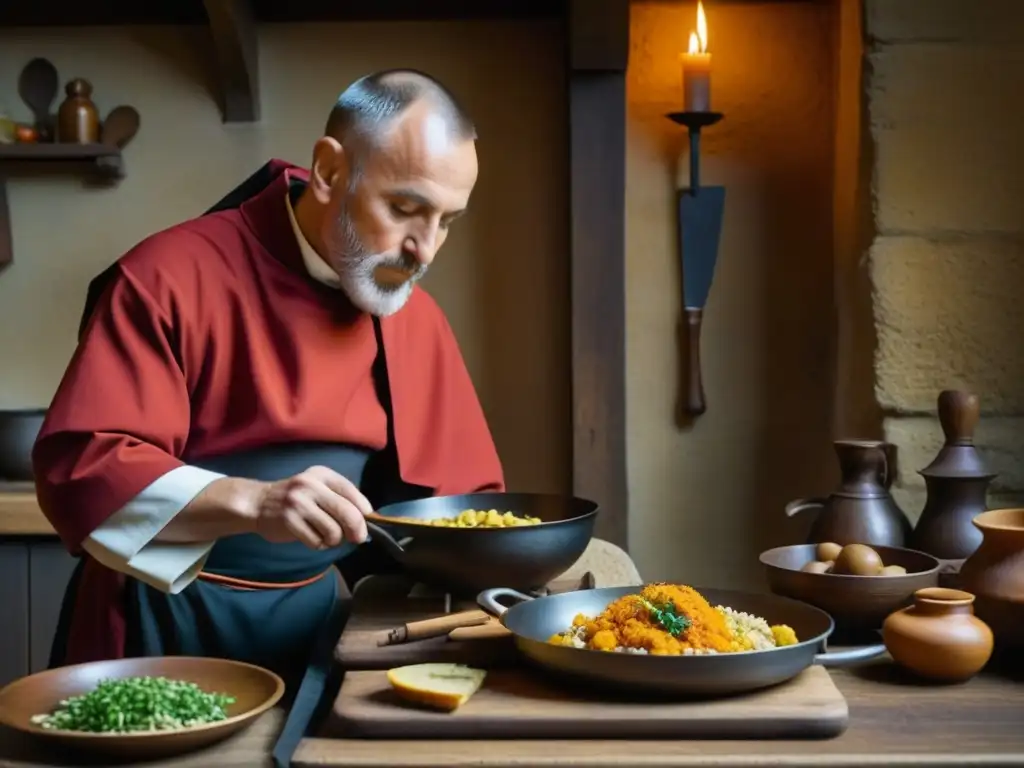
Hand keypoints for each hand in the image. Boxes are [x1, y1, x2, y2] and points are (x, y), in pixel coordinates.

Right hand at [252, 465, 373, 549]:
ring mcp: (298, 503)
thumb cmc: (297, 498)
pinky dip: (318, 544)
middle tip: (357, 538)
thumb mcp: (319, 488)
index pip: (352, 493)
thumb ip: (341, 498)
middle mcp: (311, 485)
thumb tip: (368, 520)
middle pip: (347, 513)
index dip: (364, 512)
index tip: (367, 523)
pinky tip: (311, 537)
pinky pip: (316, 541)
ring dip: (334, 540)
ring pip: (333, 531)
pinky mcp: (289, 521)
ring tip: (325, 535)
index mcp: (323, 475)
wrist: (259, 502)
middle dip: (357, 530)